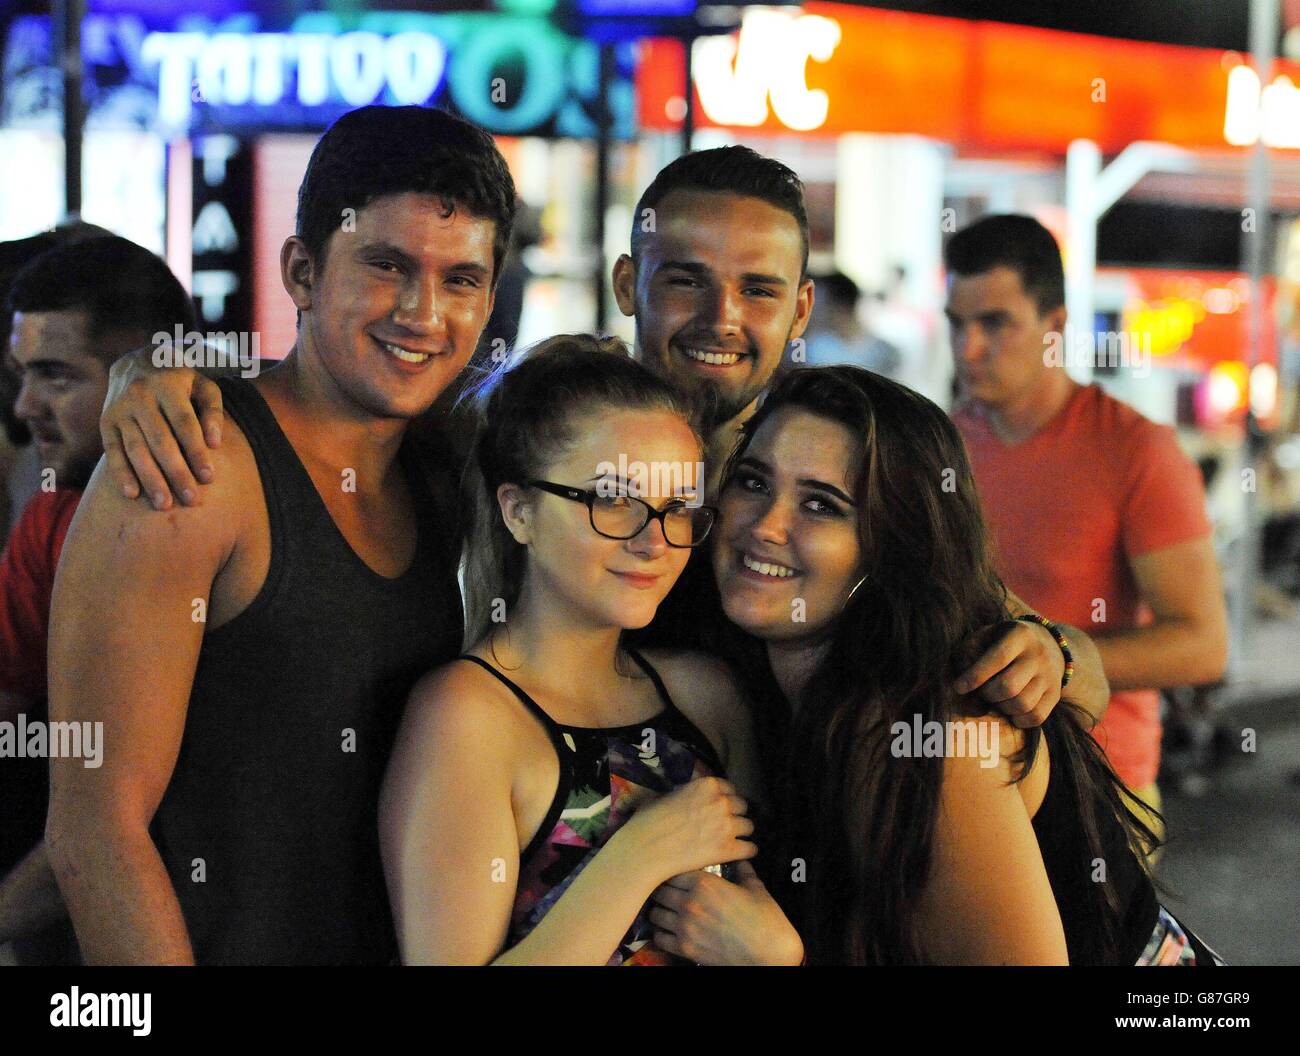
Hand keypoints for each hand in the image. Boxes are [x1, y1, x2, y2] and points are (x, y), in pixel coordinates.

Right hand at [100, 347, 223, 509]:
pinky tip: (132, 494)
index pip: (184, 424)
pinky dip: (121, 473)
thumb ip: (214, 411)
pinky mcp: (106, 423)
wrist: (137, 362)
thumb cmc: (181, 382)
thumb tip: (214, 443)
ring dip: (150, 479)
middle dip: (176, 472)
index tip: (209, 478)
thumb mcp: (203, 385)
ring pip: (135, 449)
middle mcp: (139, 397)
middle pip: (160, 440)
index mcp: (167, 386)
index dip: (196, 451)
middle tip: (191, 499)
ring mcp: (120, 410)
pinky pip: (112, 451)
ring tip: (165, 504)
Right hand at [617, 776, 755, 883]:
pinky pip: (750, 848)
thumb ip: (687, 792)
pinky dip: (744, 851)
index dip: (724, 799)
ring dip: (740, 833)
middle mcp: (722, 802)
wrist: (646, 849)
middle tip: (723, 825)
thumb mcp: (668, 795)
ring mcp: (727, 825)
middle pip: (742, 807)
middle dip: (734, 815)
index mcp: (707, 785)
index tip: (718, 809)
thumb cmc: (650, 821)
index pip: (730, 789)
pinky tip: (735, 854)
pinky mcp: (728, 849)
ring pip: (748, 827)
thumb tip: (690, 793)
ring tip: (729, 840)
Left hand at [649, 860, 802, 964]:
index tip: (675, 873)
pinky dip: (661, 933)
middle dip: (662, 889)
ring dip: (659, 910)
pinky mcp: (685, 948)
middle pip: (659, 890)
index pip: (671, 870)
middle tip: (667, 891)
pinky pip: (659, 938)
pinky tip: (669, 931)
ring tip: (666, 910)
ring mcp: (685, 927)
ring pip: (655, 914)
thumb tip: (740, 859)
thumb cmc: (765, 919)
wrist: (770, 954)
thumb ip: (742, 870)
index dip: (672, 871)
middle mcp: (689, 903)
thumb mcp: (755, 888)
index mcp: (704, 883)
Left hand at [954, 620, 1063, 727]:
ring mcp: (1050, 675)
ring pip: (1022, 704)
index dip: (975, 675)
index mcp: (1020, 634)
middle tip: (981, 692)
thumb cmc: (1005, 641)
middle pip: (1009, 686)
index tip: (959, 687)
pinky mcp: (1055, 694)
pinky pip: (1036, 717)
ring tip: (996, 699)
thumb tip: (960, 676)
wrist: (1048, 645)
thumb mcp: (988, 634)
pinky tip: (1010, 710)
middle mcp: (1039, 654)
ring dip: (1002, 708)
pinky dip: (1018, 719)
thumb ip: (971, 649)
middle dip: (988, 694)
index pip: (998, 658)